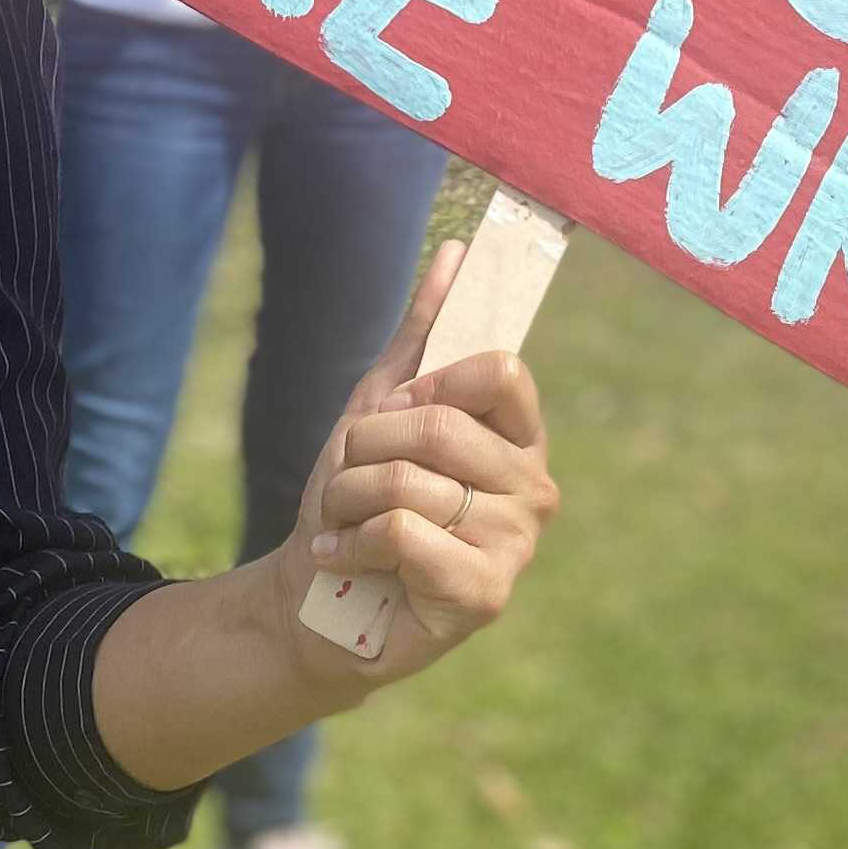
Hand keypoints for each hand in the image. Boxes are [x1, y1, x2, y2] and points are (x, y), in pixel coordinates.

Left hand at [263, 238, 557, 692]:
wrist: (315, 589)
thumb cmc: (357, 495)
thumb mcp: (382, 405)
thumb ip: (424, 333)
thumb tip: (457, 251)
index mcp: (518, 436)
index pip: (501, 371)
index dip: (431, 382)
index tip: (394, 410)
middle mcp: (532, 488)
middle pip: (441, 425)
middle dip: (365, 446)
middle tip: (350, 476)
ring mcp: (514, 545)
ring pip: (409, 482)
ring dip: (347, 497)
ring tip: (344, 521)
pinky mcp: (485, 597)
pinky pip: (405, 534)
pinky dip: (354, 541)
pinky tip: (347, 558)